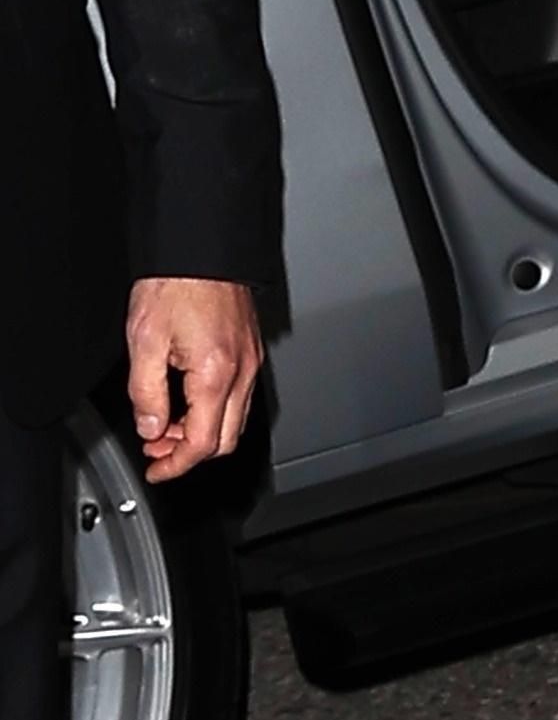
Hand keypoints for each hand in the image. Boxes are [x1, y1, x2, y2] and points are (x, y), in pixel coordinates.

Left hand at [126, 276, 263, 483]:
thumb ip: (146, 394)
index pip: (203, 443)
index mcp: (216, 374)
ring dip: (202, 432)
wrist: (203, 249)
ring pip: (235, 419)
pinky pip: (238, 396)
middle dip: (190, 452)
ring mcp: (250, 361)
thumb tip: (151, 428)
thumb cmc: (177, 285)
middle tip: (157, 450)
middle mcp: (242, 372)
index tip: (156, 470)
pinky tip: (188, 399)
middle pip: (226, 439)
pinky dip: (213, 410)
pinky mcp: (249, 350)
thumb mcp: (144, 341)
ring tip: (167, 424)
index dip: (176, 465)